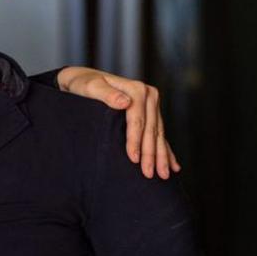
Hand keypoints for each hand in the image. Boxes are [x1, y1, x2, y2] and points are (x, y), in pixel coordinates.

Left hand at [56, 67, 181, 179]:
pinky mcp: (152, 113)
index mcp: (137, 89)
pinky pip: (160, 134)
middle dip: (151, 154)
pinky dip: (166, 150)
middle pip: (151, 129)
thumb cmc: (83, 84)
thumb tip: (125, 102)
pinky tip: (173, 165)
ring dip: (162, 156)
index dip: (136, 141)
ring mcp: (152, 105)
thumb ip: (106, 94)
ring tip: (163, 175)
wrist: (84, 79)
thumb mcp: (90, 87)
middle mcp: (149, 96)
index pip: (138, 120)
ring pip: (158, 134)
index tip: (133, 159)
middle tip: (150, 175)